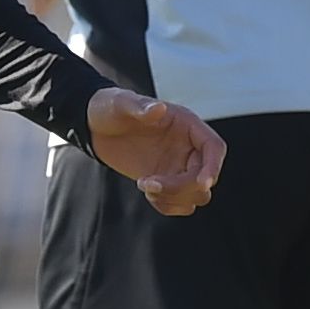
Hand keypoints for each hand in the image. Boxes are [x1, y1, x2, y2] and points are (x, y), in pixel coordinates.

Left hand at [84, 87, 222, 215]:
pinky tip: (146, 192)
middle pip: (205, 178)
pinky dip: (167, 205)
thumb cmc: (110, 108)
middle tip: (146, 184)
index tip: (201, 183)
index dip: (213, 166)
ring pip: (196, 195)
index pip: (214, 148)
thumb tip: (158, 109)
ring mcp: (178, 166)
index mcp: (186, 125)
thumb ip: (140, 106)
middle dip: (181, 188)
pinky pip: (179, 204)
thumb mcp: (120, 103)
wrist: (95, 126)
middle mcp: (188, 147)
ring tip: (144, 185)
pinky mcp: (165, 182)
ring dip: (174, 198)